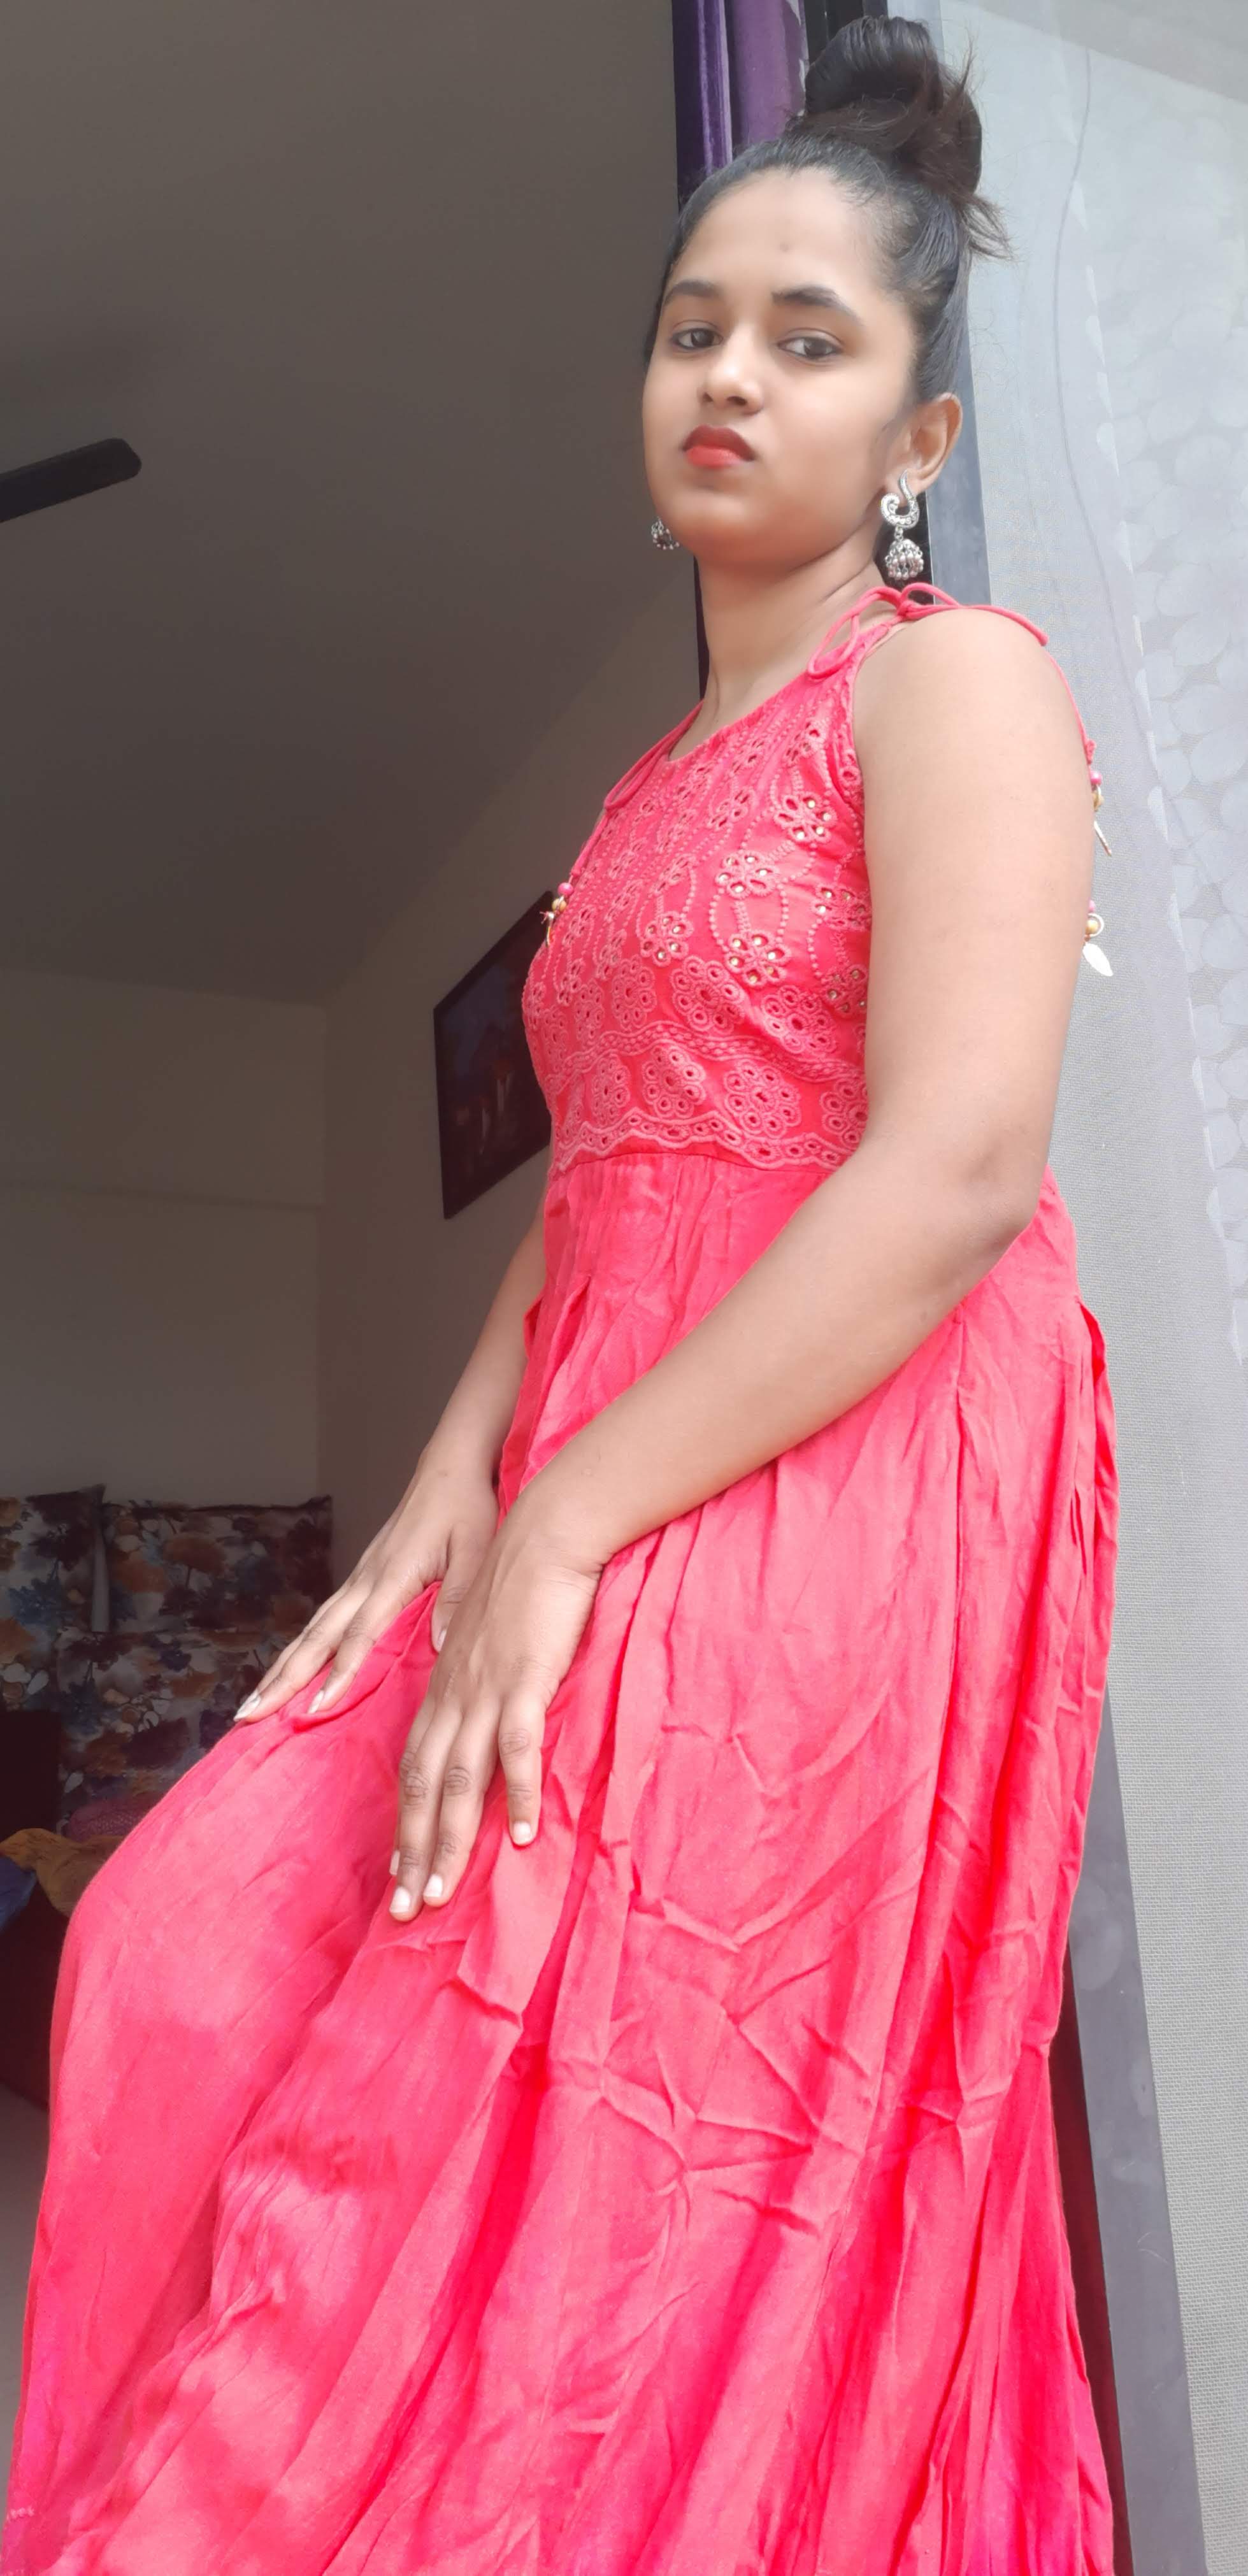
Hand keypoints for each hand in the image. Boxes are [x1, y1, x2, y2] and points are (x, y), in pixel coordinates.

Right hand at [233, 1450, 500, 1724]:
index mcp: (392, 1577)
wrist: (449, 1468)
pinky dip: (301, 1647)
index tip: (318, 1706)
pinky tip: (288, 1668)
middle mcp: (366, 1580)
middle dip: (283, 1678)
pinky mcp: (362, 1576)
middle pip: (317, 1636)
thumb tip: (438, 1645)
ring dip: (281, 1667)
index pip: (359, 1633)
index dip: (340, 1671)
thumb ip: (457, 1596)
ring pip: (312, 1629)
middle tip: (249, 1715)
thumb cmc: (465, 1508)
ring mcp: (359, 1578)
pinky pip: (323, 1618)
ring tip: (252, 1704)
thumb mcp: (475, 1549)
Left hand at [388, 1495, 603, 1919]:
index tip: (398, 1873)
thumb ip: (481, 1685)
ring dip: (449, 1841)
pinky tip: (525, 1836)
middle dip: (413, 1853)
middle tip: (405, 1912)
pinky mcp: (524, 1679)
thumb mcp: (490, 1642)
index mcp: (444, 1688)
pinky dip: (518, 1794)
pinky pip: (517, 1747)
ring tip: (442, 1893)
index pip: (413, 1767)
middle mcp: (454, 1695)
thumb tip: (484, 1725)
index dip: (405, 1823)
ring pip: (458, 1778)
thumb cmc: (524, 1584)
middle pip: (423, 1785)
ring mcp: (485, 1690)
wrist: (546, 1532)